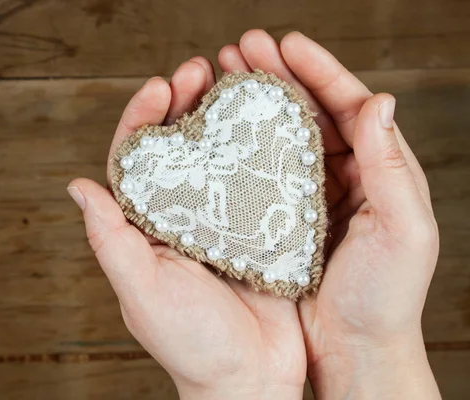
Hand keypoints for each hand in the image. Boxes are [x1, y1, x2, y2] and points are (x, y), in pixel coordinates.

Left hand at [69, 59, 305, 397]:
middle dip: (182, 104)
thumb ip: (111, 240)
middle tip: (198, 69)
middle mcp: (181, 216)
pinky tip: (271, 122)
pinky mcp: (259, 228)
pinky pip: (258, 179)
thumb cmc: (192, 343)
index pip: (136, 161)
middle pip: (177, 147)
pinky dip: (260, 148)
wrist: (250, 378)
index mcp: (148, 226)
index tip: (159, 86)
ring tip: (233, 81)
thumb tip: (77, 186)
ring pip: (217, 155)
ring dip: (221, 116)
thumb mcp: (143, 291)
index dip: (142, 119)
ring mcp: (222, 220)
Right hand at [218, 30, 439, 397]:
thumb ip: (392, 167)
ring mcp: (313, 194)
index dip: (319, 70)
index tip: (286, 43)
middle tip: (241, 48)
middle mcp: (347, 175)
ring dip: (258, 104)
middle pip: (311, 111)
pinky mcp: (285, 216)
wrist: (354, 349)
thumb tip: (379, 102)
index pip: (350, 105)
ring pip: (284, 135)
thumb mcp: (404, 232)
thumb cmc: (386, 298)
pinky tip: (223, 131)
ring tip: (225, 75)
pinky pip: (265, 172)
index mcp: (380, 171)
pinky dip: (247, 147)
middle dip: (278, 75)